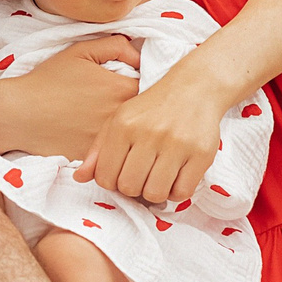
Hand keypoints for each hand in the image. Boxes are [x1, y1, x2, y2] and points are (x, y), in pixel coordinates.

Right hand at [0, 35, 139, 157]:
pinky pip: (116, 155)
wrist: (16, 114)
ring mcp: (110, 142)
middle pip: (149, 116)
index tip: (143, 84)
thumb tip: (140, 56)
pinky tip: (106, 139)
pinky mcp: (97, 159)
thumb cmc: (47, 80)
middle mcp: (121, 117)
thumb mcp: (81, 51)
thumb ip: (117, 46)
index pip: (156, 87)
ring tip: (119, 123)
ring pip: (135, 138)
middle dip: (146, 110)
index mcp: (122, 89)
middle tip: (138, 105)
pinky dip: (116, 148)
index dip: (152, 85)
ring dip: (134, 131)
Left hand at [75, 72, 229, 204]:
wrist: (195, 88)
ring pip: (155, 193)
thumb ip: (99, 150)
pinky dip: (176, 192)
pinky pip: (182, 192)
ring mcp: (177, 144)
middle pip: (130, 187)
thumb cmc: (151, 108)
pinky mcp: (201, 153)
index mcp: (124, 125)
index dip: (111, 182)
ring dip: (154, 192)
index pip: (105, 177)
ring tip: (156, 178)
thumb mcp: (119, 119)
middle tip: (140, 176)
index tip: (120, 173)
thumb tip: (79, 178)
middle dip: (132, 188)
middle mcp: (149, 134)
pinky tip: (174, 178)